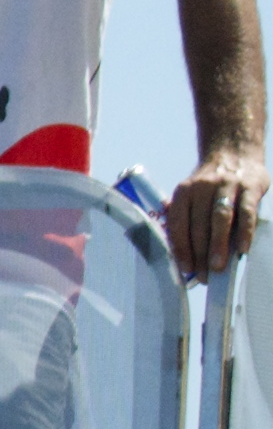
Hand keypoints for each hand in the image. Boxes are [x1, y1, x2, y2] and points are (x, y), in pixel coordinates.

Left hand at [171, 150, 263, 280]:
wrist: (234, 152)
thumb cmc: (210, 185)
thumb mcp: (192, 194)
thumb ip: (186, 218)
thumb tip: (182, 255)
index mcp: (183, 192)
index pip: (178, 224)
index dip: (181, 248)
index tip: (186, 270)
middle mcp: (202, 187)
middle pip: (199, 225)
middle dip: (200, 253)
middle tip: (204, 276)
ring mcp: (227, 186)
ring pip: (220, 219)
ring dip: (218, 245)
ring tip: (218, 267)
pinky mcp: (250, 187)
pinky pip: (246, 212)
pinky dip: (244, 232)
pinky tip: (243, 249)